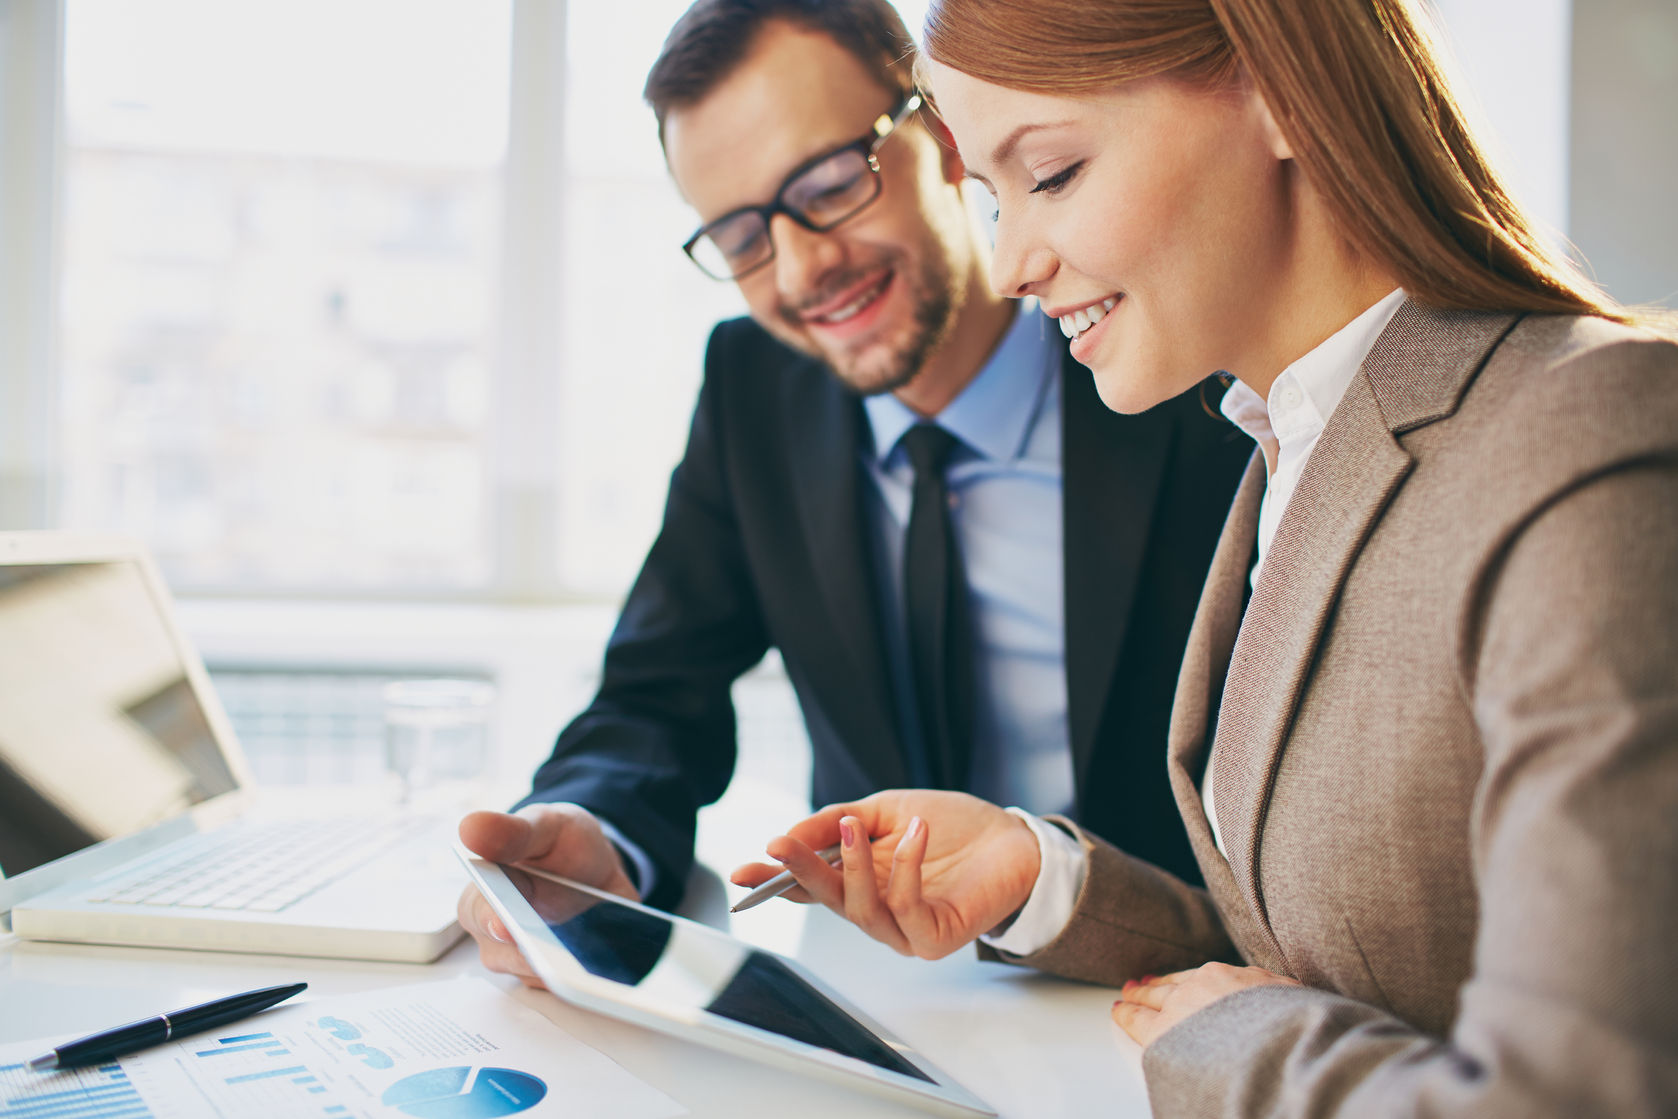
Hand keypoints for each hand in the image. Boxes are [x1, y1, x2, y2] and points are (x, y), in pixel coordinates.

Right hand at [456, 804, 638, 987]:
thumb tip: (469, 827)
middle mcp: (496, 932)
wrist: (600, 865)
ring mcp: (526, 957)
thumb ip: (513, 830)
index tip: (506, 926)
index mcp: (483, 892)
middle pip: (503, 955)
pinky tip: (603, 965)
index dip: (489, 920)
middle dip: (528, 954)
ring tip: (588, 956)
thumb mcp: (546, 825)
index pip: (476, 912)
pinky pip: (566, 987)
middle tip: (553, 952)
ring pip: (536, 976)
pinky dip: (584, 977)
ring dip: (560, 969)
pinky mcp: (557, 974)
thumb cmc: (561, 843)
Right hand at [729, 790, 1040, 959]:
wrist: (1013, 838)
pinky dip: (906, 869)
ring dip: (851, 866)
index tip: (740, 872)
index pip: (808, 887)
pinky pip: (906, 910)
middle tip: (780, 844)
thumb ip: (838, 822)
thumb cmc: (951, 826)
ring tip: (853, 826)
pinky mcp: (934, 938)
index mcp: (858, 881)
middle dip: (800, 872)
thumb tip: (789, 836)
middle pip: (826, 899)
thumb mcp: (886, 810)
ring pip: (859, 910)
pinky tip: (915, 833)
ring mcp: (903, 930)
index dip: (773, 882)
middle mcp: (876, 911)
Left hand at [1112, 962, 1300, 1047]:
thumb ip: (1283, 997)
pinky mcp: (1164, 1031)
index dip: (1191, 981)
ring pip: (1154, 998)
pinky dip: (1126, 1014)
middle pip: (1176, 984)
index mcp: (1236, 978)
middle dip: (1159, 984)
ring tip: (1127, 996)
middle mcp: (1206, 986)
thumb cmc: (1292, 1027)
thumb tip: (1290, 1000)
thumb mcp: (1296, 1002)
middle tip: (1144, 983)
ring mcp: (1182, 1007)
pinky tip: (1119, 1011)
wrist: (1275, 1042)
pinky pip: (1138, 1019)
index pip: (1206, 979)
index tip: (1183, 982)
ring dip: (1139, 997)